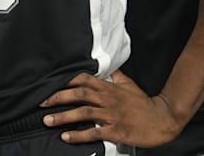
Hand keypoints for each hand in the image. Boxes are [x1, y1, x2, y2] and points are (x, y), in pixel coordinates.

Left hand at [39, 71, 182, 147]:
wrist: (162, 119)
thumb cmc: (143, 103)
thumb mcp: (128, 84)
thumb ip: (113, 75)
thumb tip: (104, 67)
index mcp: (109, 87)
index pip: (83, 79)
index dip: (65, 81)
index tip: (49, 84)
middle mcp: (108, 99)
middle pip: (79, 94)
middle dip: (58, 97)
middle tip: (41, 102)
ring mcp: (112, 115)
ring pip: (83, 113)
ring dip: (63, 116)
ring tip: (47, 120)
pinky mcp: (116, 130)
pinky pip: (94, 132)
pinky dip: (78, 135)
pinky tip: (66, 137)